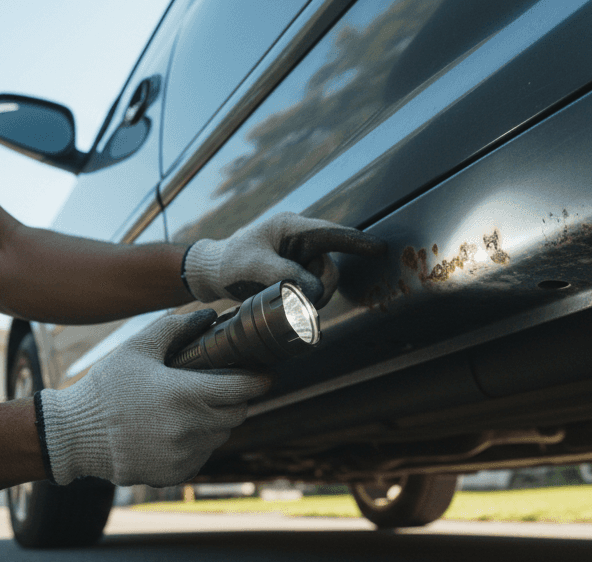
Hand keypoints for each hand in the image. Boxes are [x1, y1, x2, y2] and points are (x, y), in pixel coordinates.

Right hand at [37, 310, 271, 486]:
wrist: (75, 436)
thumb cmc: (106, 388)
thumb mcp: (137, 348)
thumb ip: (175, 327)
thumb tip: (208, 314)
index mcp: (187, 394)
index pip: (243, 389)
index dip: (259, 380)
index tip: (264, 374)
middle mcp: (191, 428)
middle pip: (237, 413)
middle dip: (235, 399)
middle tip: (222, 387)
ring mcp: (185, 454)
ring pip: (221, 435)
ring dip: (216, 421)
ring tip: (193, 408)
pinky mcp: (176, 473)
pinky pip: (203, 455)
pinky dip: (198, 443)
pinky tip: (176, 430)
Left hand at [182, 212, 387, 306]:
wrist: (212, 271)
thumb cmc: (229, 261)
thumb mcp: (253, 266)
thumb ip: (285, 274)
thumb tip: (313, 290)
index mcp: (291, 227)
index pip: (332, 233)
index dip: (357, 241)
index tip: (379, 248)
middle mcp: (300, 239)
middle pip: (329, 266)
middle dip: (321, 287)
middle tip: (304, 304)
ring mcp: (298, 256)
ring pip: (321, 280)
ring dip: (311, 296)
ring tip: (286, 302)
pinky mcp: (295, 271)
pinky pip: (311, 287)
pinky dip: (304, 298)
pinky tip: (289, 304)